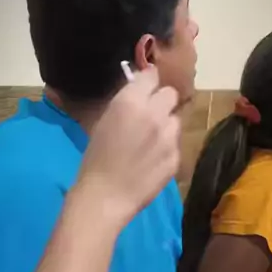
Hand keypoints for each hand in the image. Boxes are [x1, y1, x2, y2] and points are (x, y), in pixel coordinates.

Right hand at [79, 67, 179, 225]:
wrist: (105, 196)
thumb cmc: (95, 159)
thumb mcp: (103, 122)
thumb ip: (125, 104)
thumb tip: (138, 93)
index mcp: (131, 101)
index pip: (151, 75)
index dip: (147, 81)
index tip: (144, 89)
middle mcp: (155, 113)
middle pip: (170, 94)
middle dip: (161, 101)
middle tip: (150, 114)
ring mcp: (169, 137)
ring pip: (175, 119)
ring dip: (166, 125)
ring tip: (151, 141)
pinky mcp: (176, 157)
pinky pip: (175, 144)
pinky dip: (166, 148)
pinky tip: (152, 161)